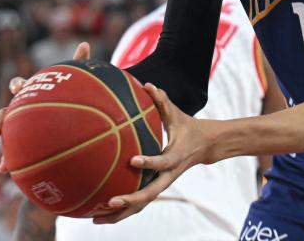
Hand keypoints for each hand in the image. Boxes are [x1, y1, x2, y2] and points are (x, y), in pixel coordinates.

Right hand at [0, 41, 92, 171]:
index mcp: (33, 93)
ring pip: (6, 133)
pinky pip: (12, 152)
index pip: (21, 86)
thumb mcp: (75, 81)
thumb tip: (84, 43)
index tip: (17, 89)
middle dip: (1, 120)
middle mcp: (23, 109)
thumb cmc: (69, 95)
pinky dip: (7, 160)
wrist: (67, 117)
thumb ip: (78, 63)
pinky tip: (5, 170)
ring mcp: (21, 127)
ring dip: (2, 146)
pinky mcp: (24, 142)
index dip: (17, 86)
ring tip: (2, 159)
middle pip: (7, 112)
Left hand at [93, 84, 209, 223]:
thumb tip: (147, 85)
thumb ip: (162, 101)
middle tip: (110, 202)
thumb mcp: (178, 114)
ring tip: (97, 219)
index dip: (149, 162)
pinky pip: (139, 202)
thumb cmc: (189, 128)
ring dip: (122, 214)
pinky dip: (123, 210)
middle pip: (150, 194)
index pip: (162, 162)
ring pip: (143, 204)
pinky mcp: (157, 187)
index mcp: (175, 157)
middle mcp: (168, 175)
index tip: (132, 160)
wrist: (206, 147)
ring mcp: (162, 184)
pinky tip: (102, 213)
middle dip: (130, 200)